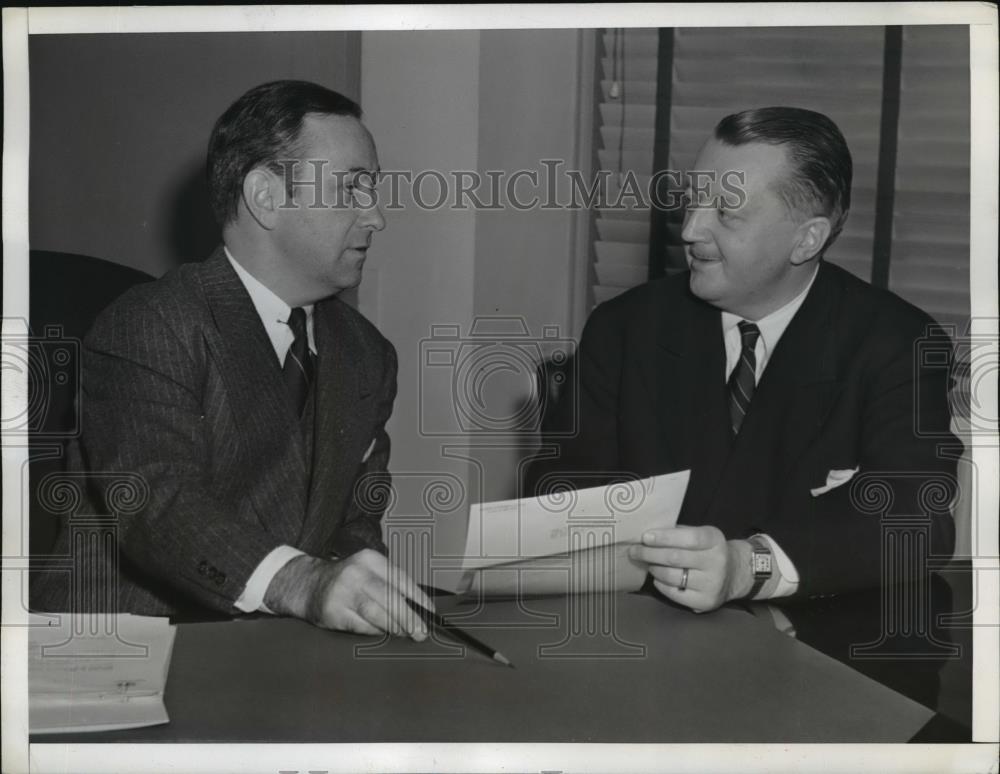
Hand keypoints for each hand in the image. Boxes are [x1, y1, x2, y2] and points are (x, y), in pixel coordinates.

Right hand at [264, 549, 434, 639]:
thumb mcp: (368, 571)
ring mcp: (343, 592)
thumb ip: (390, 585)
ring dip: (395, 627)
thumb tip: (419, 608)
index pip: (400, 579)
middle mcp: (356, 573)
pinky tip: (383, 633)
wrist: (308, 585)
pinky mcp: (334, 612)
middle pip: (390, 598)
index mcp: (370, 559)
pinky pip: (362, 626)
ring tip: (406, 634)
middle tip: (421, 631)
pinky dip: (375, 631)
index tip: (430, 612)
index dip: (418, 598)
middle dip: (409, 617)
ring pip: (377, 613)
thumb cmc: (347, 581)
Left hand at [628, 526, 752, 612]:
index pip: (688, 538)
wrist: (734, 574)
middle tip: (635, 551)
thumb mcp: (702, 534)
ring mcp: (712, 584)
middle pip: (675, 558)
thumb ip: (679, 533)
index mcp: (714, 540)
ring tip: (648, 563)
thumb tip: (648, 536)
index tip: (645, 537)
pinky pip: (674, 593)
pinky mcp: (705, 602)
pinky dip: (661, 584)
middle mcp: (716, 562)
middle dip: (650, 553)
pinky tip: (658, 578)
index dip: (664, 537)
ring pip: (672, 576)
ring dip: (654, 569)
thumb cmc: (708, 550)